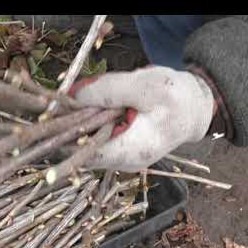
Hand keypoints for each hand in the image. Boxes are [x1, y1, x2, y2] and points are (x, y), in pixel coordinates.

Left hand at [71, 66, 214, 171]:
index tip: (52, 115)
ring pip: (84, 146)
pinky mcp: (118, 150)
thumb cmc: (176, 96)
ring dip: (74, 125)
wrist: (194, 110)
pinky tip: (84, 109)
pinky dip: (85, 125)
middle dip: (66, 128)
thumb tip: (74, 94)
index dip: (64, 136)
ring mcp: (120, 159)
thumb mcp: (146, 85)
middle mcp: (123, 162)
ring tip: (71, 104)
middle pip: (81, 152)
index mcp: (133, 151)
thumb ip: (110, 90)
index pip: (85, 154)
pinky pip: (93, 141)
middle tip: (58, 104)